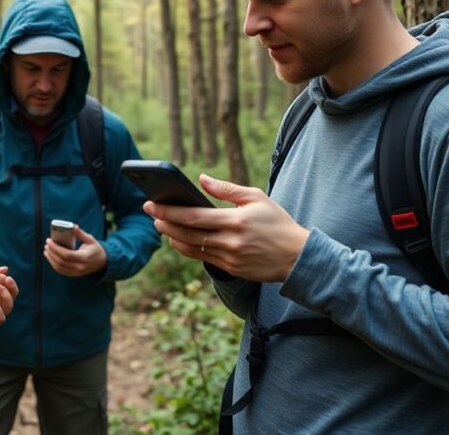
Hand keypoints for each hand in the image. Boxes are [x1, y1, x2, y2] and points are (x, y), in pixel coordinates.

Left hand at [44, 225, 107, 276]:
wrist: (102, 263)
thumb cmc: (96, 249)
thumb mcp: (90, 240)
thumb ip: (81, 234)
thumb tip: (73, 226)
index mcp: (84, 258)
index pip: (66, 255)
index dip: (56, 248)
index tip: (49, 241)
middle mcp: (80, 267)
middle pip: (61, 261)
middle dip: (52, 252)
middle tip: (47, 244)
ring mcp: (77, 272)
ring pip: (59, 267)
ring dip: (51, 259)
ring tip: (46, 250)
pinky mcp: (74, 274)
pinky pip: (61, 270)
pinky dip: (54, 264)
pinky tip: (50, 257)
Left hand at [143, 173, 309, 281]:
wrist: (297, 257)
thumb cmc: (277, 222)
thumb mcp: (256, 198)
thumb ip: (226, 189)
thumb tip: (201, 179)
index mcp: (235, 221)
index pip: (193, 217)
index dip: (168, 211)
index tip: (152, 204)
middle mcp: (230, 242)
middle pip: (186, 234)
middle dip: (164, 223)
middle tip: (150, 213)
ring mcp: (229, 258)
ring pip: (190, 249)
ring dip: (172, 237)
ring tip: (161, 225)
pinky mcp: (231, 269)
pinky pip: (201, 258)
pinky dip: (186, 248)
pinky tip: (178, 239)